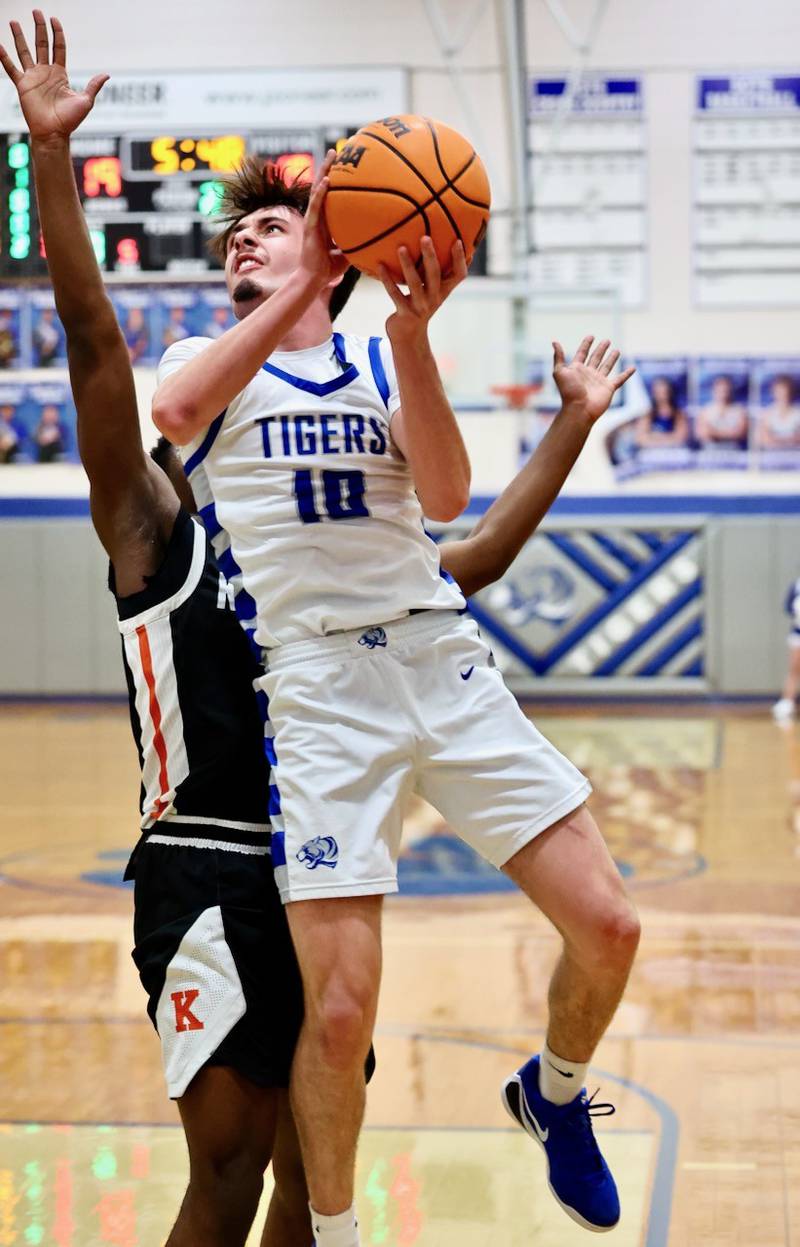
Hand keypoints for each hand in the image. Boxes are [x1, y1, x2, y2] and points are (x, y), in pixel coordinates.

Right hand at [0, 10, 107, 141]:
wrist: (54, 133)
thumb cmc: (70, 121)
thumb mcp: (85, 101)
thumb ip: (93, 86)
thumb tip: (106, 74)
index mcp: (60, 74)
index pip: (58, 48)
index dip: (57, 33)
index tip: (54, 19)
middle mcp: (46, 72)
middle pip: (41, 44)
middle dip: (39, 28)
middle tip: (36, 11)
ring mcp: (33, 77)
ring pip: (24, 52)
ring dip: (19, 37)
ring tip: (14, 21)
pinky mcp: (22, 85)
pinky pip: (11, 68)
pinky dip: (4, 57)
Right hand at [298, 150, 349, 288]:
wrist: (313, 280)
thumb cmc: (329, 269)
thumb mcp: (349, 252)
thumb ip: (359, 242)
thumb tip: (379, 238)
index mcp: (325, 220)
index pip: (330, 195)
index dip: (335, 179)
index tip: (344, 165)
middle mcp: (318, 216)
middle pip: (322, 186)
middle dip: (329, 167)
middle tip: (337, 150)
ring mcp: (313, 220)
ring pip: (317, 190)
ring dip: (323, 171)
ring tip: (331, 155)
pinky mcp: (310, 226)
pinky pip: (316, 206)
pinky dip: (321, 193)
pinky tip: (326, 180)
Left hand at [380, 237, 466, 341]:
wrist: (409, 336)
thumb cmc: (420, 306)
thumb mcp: (433, 292)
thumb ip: (437, 274)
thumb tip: (440, 248)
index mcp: (443, 291)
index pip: (459, 275)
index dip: (459, 259)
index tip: (457, 240)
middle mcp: (434, 298)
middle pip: (435, 274)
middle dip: (430, 255)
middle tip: (425, 237)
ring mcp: (419, 306)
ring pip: (413, 283)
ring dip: (407, 265)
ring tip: (401, 248)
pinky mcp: (404, 312)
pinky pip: (394, 293)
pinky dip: (387, 279)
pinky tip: (380, 265)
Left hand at [553, 336, 635, 423]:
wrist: (579, 409)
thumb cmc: (568, 392)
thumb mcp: (559, 372)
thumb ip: (558, 357)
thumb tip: (554, 342)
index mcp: (577, 369)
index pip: (582, 353)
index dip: (586, 345)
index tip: (591, 336)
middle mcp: (588, 374)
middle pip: (596, 358)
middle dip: (601, 349)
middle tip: (606, 341)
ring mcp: (599, 381)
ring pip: (607, 366)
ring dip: (612, 358)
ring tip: (617, 350)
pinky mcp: (608, 388)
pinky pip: (619, 379)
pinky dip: (626, 374)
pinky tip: (633, 368)